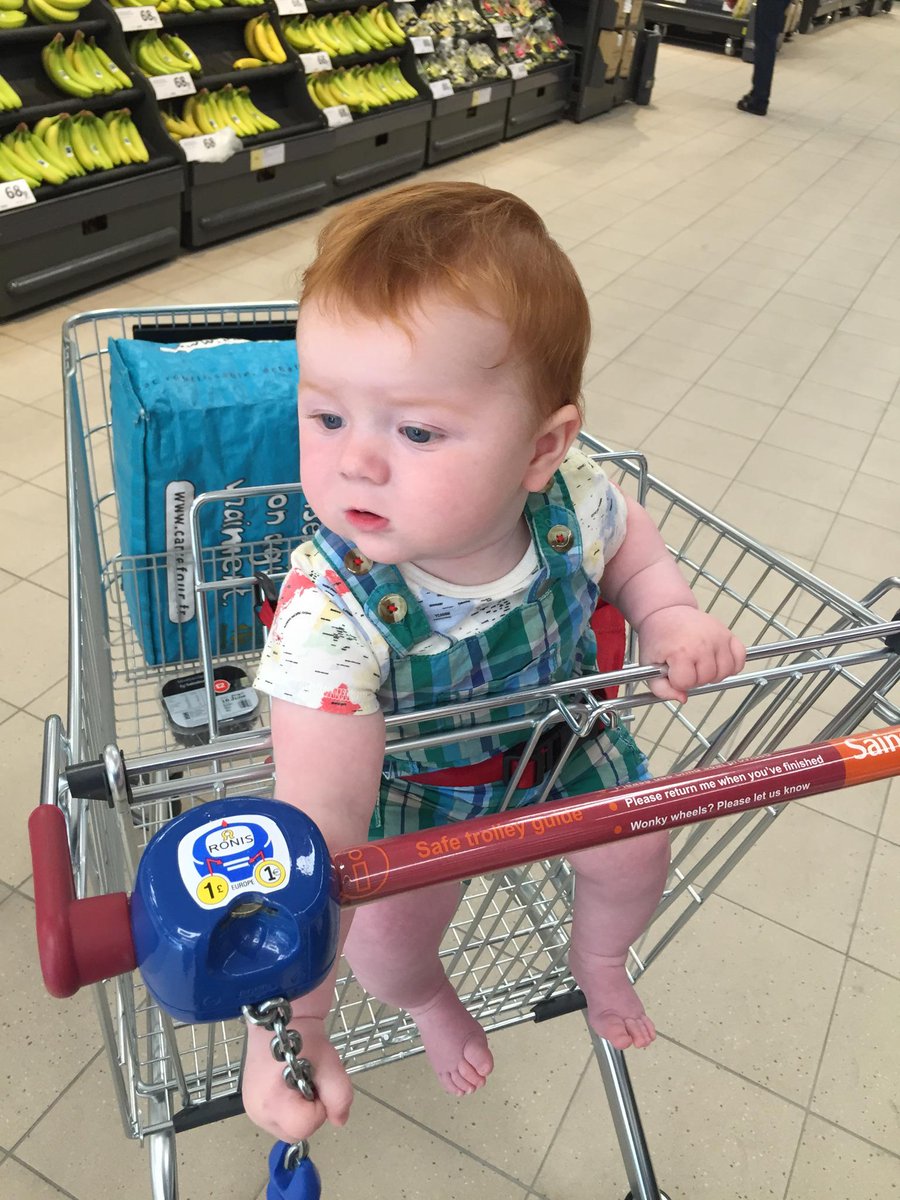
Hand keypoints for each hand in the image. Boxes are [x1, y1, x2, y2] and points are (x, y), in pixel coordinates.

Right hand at [242, 1016, 352, 1142]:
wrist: (280, 1016)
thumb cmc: (302, 1035)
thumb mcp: (329, 1062)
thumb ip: (339, 1095)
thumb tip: (340, 1121)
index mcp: (270, 1103)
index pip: (305, 1127)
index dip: (318, 1107)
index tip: (315, 1082)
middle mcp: (256, 1113)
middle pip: (296, 1133)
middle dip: (310, 1112)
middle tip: (309, 1080)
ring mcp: (252, 1110)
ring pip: (288, 1128)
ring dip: (301, 1110)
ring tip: (298, 1079)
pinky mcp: (252, 1105)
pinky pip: (279, 1119)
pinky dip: (290, 1107)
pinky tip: (288, 1084)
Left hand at [636, 605, 745, 702]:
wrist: (667, 612)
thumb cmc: (658, 637)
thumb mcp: (649, 664)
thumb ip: (662, 689)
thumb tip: (683, 698)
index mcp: (681, 650)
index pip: (686, 683)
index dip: (677, 681)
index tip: (672, 670)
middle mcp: (702, 643)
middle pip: (706, 679)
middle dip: (694, 678)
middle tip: (686, 666)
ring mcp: (718, 637)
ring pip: (725, 672)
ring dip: (713, 674)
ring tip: (700, 665)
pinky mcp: (728, 634)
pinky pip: (740, 659)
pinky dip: (732, 665)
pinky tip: (717, 662)